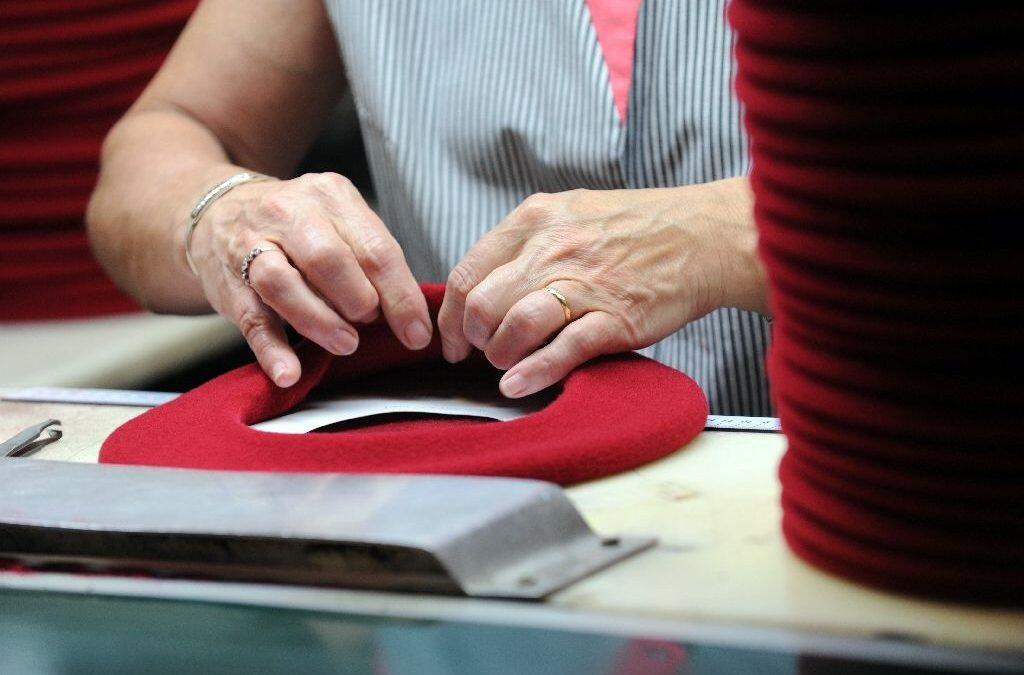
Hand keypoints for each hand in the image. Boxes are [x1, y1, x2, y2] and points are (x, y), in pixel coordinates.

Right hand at [188, 171, 431, 386]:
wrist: (218, 212)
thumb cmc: (298, 228)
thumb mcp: (339, 222)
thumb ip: (370, 260)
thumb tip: (409, 315)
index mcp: (331, 196)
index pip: (376, 249)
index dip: (401, 297)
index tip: (418, 334)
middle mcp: (290, 213)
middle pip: (330, 260)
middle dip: (359, 301)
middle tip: (369, 325)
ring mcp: (252, 245)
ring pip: (283, 283)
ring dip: (320, 321)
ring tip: (345, 343)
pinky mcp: (229, 282)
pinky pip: (251, 319)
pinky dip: (271, 349)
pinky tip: (288, 373)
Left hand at [437, 177, 764, 397]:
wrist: (701, 236)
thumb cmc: (636, 227)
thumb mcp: (569, 212)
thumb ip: (525, 242)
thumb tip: (485, 281)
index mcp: (535, 221)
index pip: (469, 272)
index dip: (452, 315)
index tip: (452, 338)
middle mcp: (552, 250)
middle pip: (482, 304)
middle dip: (473, 339)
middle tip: (482, 353)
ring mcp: (583, 285)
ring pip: (514, 326)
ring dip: (500, 355)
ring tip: (507, 365)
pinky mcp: (613, 318)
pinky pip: (561, 350)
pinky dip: (533, 372)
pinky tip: (518, 384)